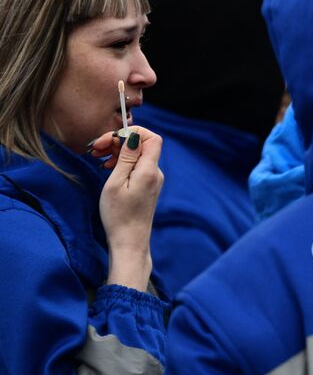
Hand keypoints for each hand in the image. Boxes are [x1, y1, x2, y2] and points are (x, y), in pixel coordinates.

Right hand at [95, 127, 164, 289]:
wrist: (129, 241)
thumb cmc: (118, 215)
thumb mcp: (116, 183)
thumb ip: (126, 158)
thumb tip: (133, 136)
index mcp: (149, 170)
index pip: (152, 138)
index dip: (132, 132)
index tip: (109, 139)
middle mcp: (155, 173)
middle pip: (142, 145)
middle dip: (118, 141)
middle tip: (94, 148)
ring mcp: (152, 180)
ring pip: (138, 155)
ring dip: (117, 151)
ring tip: (96, 157)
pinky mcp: (147, 187)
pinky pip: (136, 166)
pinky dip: (121, 162)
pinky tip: (107, 167)